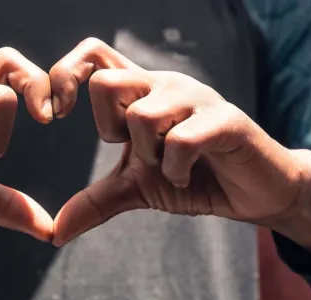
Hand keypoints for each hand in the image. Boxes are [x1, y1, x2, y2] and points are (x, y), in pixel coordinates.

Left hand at [49, 39, 310, 251]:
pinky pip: (181, 141)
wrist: (256, 194)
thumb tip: (55, 233)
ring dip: (148, 155)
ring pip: (141, 115)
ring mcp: (197, 99)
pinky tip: (186, 176)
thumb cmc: (196, 179)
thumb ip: (95, 202)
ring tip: (168, 167)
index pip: (92, 55)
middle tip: (134, 151)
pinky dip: (175, 169)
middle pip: (106, 83)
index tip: (57, 116)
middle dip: (109, 129)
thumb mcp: (136, 190)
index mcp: (141, 91)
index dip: (64, 77)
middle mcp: (165, 84)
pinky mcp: (226, 120)